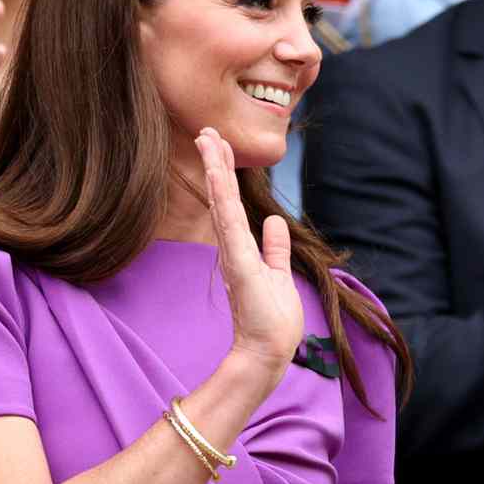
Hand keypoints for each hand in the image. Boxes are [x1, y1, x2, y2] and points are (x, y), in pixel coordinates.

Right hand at [198, 127, 301, 380]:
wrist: (268, 352)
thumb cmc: (272, 321)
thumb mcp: (278, 275)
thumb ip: (275, 248)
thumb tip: (273, 221)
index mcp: (241, 250)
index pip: (230, 205)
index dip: (224, 175)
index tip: (218, 146)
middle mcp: (232, 248)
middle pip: (221, 197)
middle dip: (215, 163)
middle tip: (205, 131)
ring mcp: (233, 254)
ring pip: (222, 203)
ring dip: (215, 170)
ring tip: (207, 140)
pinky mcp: (239, 262)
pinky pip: (228, 222)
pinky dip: (221, 195)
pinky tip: (216, 172)